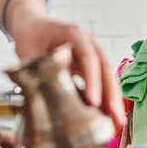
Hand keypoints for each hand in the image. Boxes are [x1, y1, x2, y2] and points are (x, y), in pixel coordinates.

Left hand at [11, 16, 125, 128]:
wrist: (33, 25)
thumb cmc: (31, 36)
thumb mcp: (28, 50)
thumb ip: (35, 71)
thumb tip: (38, 100)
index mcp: (74, 34)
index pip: (88, 57)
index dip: (92, 79)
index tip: (93, 101)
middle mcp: (89, 42)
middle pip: (106, 67)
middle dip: (111, 93)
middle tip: (114, 116)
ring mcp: (93, 52)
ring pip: (108, 75)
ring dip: (114, 98)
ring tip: (118, 122)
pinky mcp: (92, 65)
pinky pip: (103, 80)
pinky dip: (107, 98)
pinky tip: (110, 116)